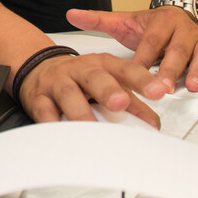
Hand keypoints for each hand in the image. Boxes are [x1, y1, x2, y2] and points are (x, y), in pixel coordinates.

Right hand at [16, 52, 163, 125]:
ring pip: (68, 93)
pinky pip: (44, 110)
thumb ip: (133, 103)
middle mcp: (80, 69)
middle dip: (108, 89)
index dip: (142, 79)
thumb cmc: (81, 79)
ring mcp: (58, 82)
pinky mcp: (38, 97)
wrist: (39, 69)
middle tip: (121, 103)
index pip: (125, 69)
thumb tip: (153, 124)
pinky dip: (51, 123)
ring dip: (80, 111)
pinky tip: (61, 133)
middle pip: (94, 76)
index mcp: (103, 64)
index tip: (158, 91)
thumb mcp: (109, 83)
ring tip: (91, 128)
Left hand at [65, 6, 197, 96]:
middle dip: (171, 69)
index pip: (152, 41)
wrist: (178, 11)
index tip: (136, 72)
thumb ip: (99, 20)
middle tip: (164, 87)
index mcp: (161, 22)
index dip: (145, 57)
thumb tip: (72, 14)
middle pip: (178, 50)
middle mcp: (183, 31)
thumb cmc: (151, 25)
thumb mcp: (125, 21)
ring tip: (193, 85)